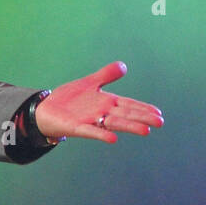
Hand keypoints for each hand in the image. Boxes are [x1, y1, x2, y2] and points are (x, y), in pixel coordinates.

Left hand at [35, 61, 163, 143]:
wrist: (45, 109)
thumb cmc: (69, 99)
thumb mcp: (89, 83)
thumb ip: (105, 75)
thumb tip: (123, 65)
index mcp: (106, 102)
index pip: (128, 104)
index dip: (143, 108)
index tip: (159, 113)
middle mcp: (101, 112)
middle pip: (125, 114)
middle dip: (142, 118)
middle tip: (160, 122)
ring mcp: (90, 120)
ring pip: (112, 123)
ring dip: (128, 127)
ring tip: (145, 131)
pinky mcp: (76, 127)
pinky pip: (90, 131)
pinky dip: (100, 134)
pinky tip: (112, 139)